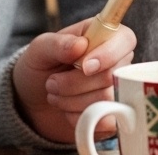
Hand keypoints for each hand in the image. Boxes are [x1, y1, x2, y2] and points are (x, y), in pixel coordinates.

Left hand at [13, 22, 135, 141]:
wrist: (32, 100)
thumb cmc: (41, 66)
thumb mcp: (41, 48)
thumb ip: (59, 44)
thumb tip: (80, 45)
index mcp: (104, 35)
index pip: (125, 40)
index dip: (109, 54)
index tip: (84, 66)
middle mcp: (116, 61)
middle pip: (113, 75)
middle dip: (76, 83)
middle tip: (52, 82)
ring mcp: (116, 90)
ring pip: (108, 100)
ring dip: (74, 101)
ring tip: (55, 96)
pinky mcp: (112, 116)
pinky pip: (108, 123)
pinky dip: (82, 120)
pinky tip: (68, 112)